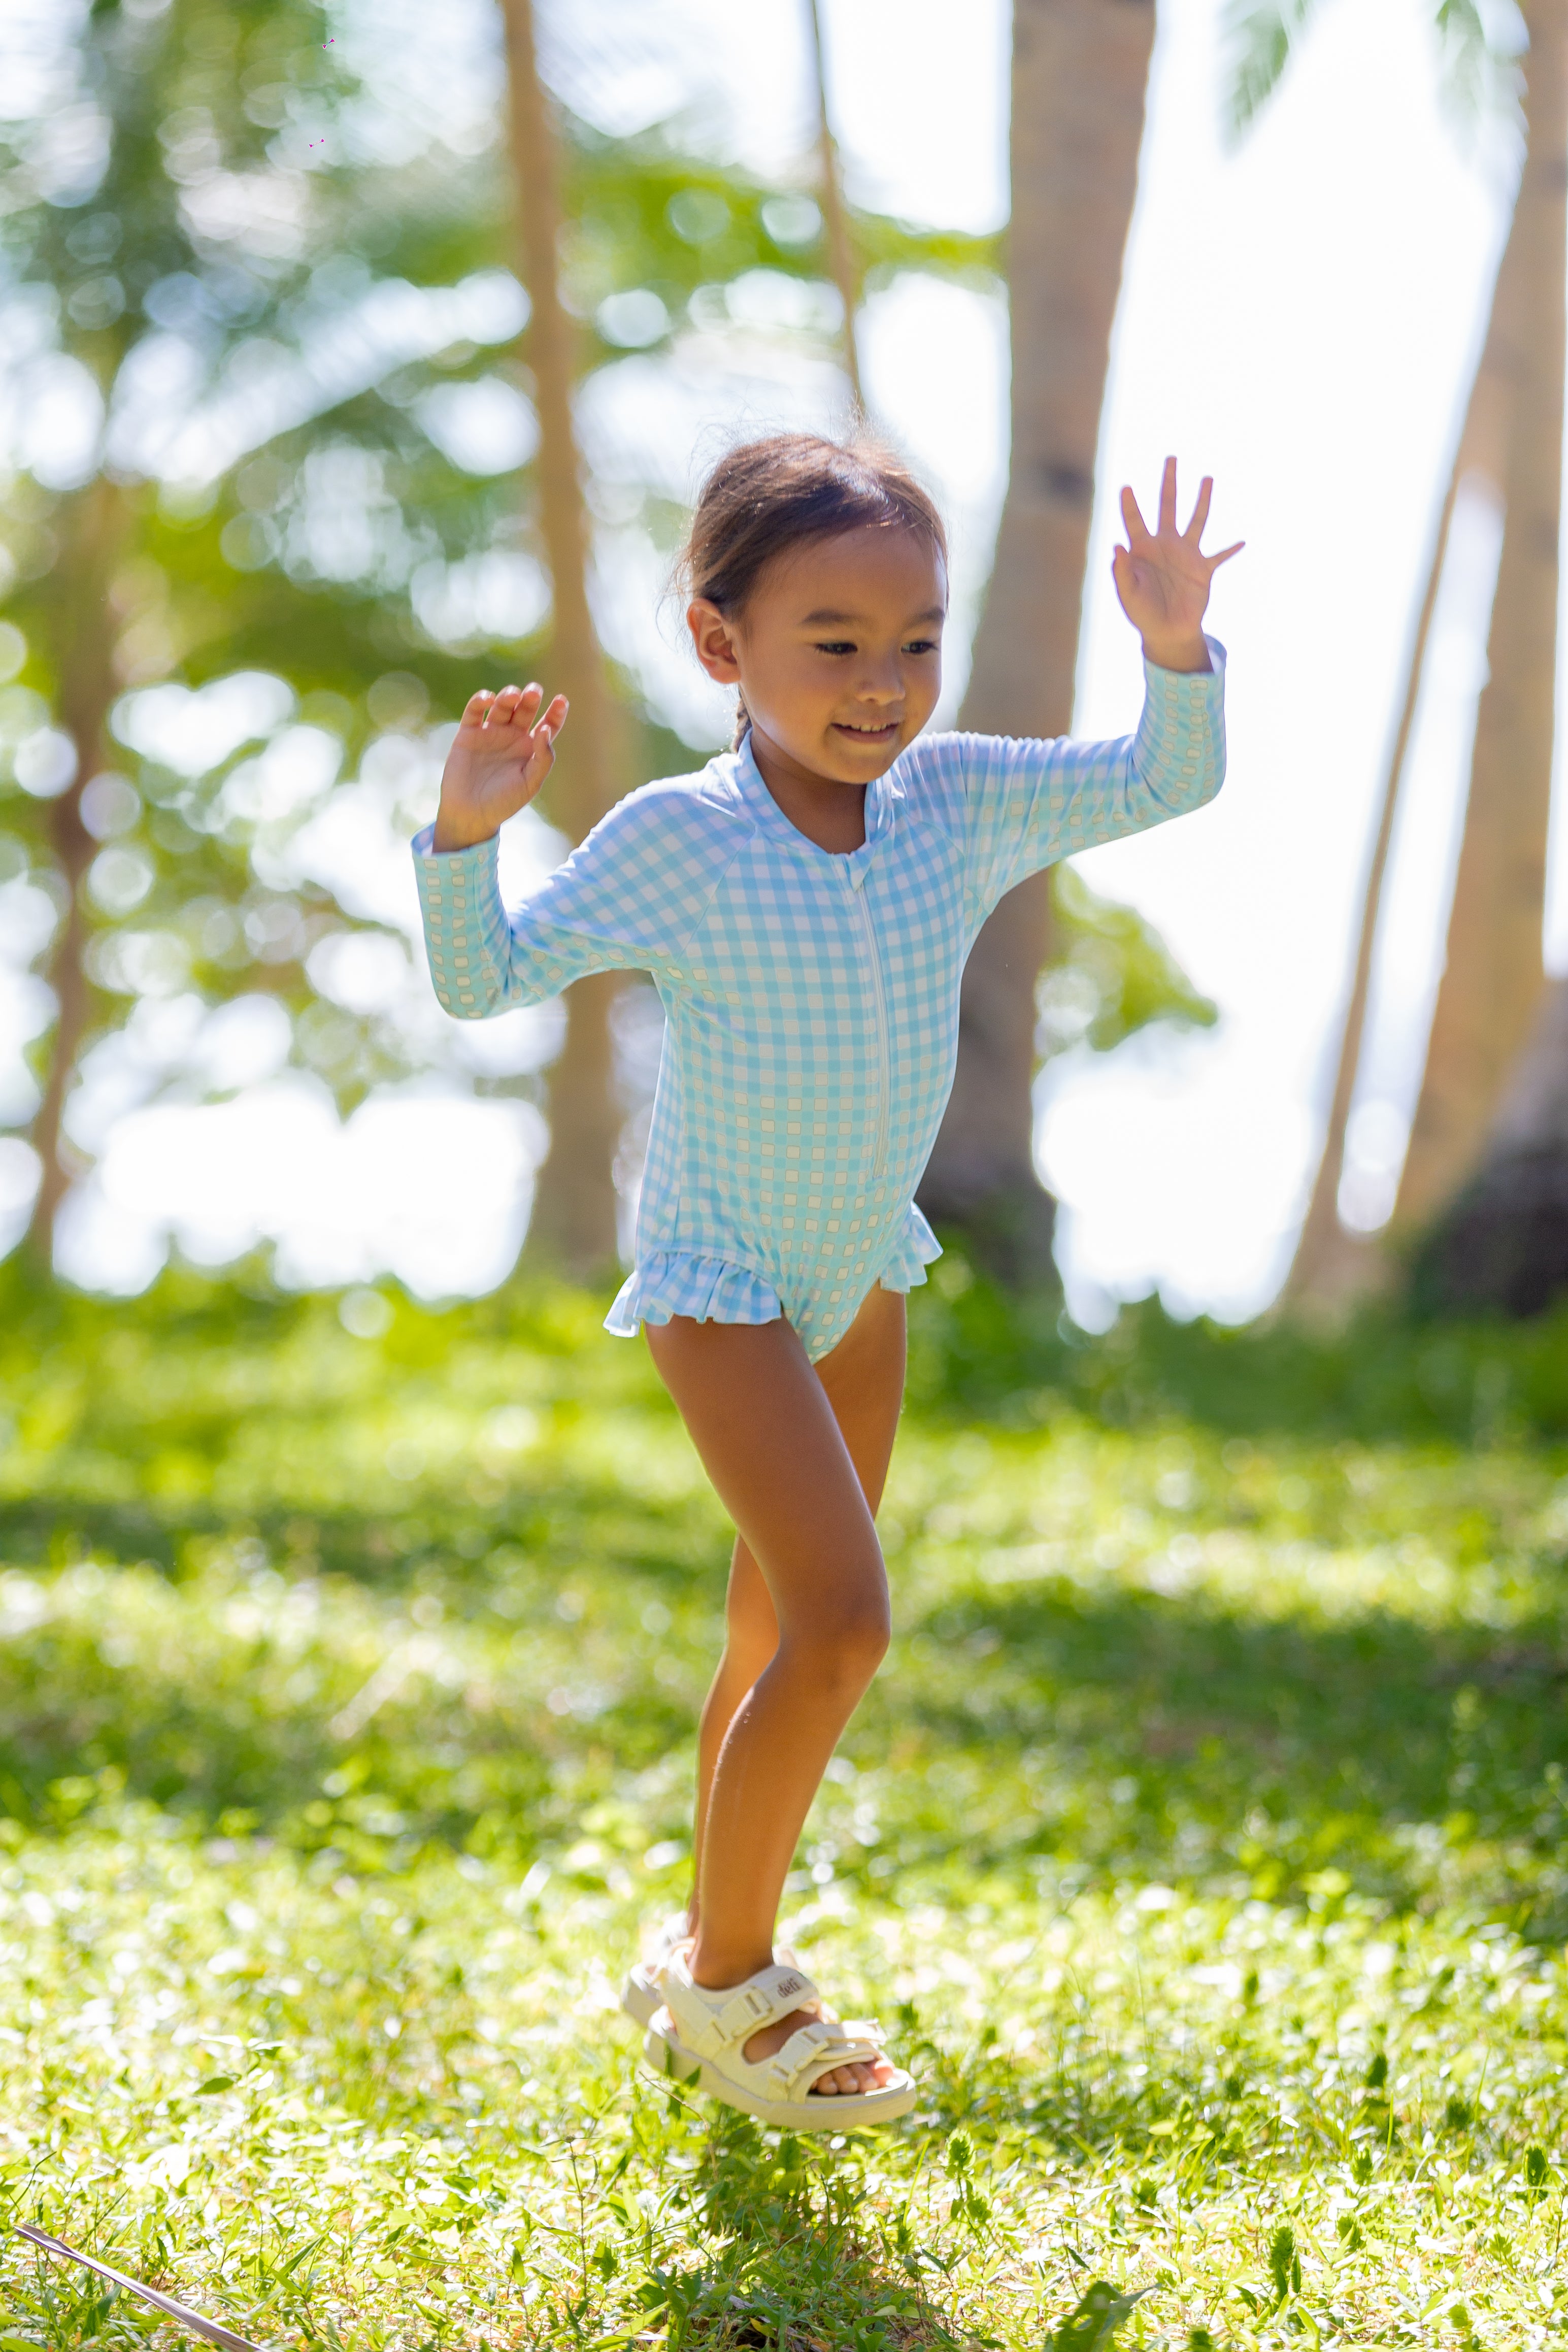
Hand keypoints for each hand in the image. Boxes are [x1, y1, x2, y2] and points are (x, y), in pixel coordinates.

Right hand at [431, 682, 567, 851]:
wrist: (470, 814)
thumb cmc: (504, 803)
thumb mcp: (530, 783)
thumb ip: (543, 758)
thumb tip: (545, 729)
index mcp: (531, 748)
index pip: (547, 724)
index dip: (555, 712)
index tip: (561, 700)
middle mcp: (512, 737)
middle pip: (525, 710)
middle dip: (530, 698)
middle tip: (534, 691)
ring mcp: (490, 733)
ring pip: (502, 706)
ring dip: (508, 696)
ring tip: (513, 696)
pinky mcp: (468, 733)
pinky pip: (474, 711)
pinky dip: (480, 700)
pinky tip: (488, 699)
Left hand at [1112, 458, 1242, 673]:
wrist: (1166, 632)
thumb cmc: (1142, 613)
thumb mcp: (1127, 594)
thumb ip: (1121, 571)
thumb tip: (1116, 546)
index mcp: (1143, 550)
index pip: (1135, 521)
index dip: (1129, 505)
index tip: (1125, 487)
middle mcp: (1165, 545)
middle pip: (1167, 506)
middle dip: (1168, 483)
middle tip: (1170, 458)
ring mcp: (1186, 555)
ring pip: (1197, 520)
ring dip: (1202, 500)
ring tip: (1207, 478)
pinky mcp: (1203, 570)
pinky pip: (1219, 557)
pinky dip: (1230, 550)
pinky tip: (1242, 542)